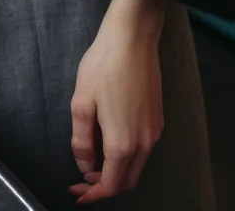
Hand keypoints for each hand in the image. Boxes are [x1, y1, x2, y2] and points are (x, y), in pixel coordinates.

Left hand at [69, 0, 167, 203]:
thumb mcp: (81, 104)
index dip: (93, 194)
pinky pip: (142, 150)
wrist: (132, 39)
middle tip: (80, 181)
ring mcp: (154, 131)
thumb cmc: (103, 66)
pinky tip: (107, 143)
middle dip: (103, 185)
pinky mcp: (158, 119)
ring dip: (115, 171)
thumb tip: (84, 164)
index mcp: (123, 142)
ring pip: (136, 166)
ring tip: (90, 163)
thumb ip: (81, 140)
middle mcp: (145, 142)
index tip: (77, 194)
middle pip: (127, 180)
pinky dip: (125, 157)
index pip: (111, 183)